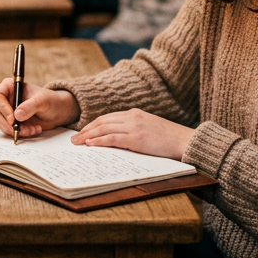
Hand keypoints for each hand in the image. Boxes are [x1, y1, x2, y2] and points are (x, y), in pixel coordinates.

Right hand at [0, 79, 79, 138]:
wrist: (56, 111)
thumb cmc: (49, 100)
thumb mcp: (42, 101)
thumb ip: (30, 106)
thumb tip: (17, 115)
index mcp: (9, 86)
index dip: (3, 109)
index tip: (14, 120)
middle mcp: (5, 98)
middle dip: (7, 124)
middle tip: (20, 130)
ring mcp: (6, 111)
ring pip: (0, 123)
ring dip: (15, 130)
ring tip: (33, 130)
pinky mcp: (10, 122)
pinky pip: (8, 130)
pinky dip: (20, 133)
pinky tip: (33, 130)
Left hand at [70, 108, 194, 160]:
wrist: (184, 141)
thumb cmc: (168, 139)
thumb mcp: (149, 128)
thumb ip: (134, 129)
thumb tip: (117, 140)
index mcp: (134, 113)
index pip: (107, 118)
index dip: (92, 125)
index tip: (82, 132)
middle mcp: (132, 117)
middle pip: (102, 121)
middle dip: (86, 130)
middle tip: (73, 139)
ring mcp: (134, 126)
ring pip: (104, 128)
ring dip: (88, 136)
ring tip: (77, 143)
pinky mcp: (137, 138)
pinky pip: (112, 138)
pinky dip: (99, 140)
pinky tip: (90, 144)